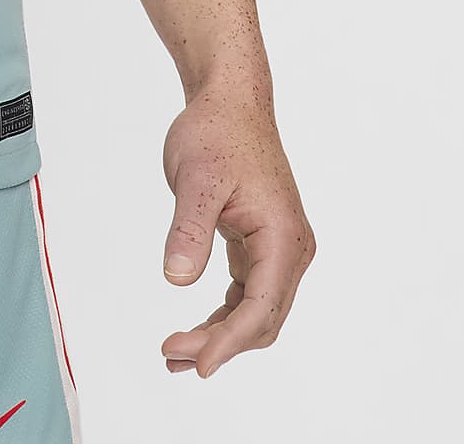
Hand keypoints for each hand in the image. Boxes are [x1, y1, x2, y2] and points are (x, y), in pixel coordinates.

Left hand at [158, 82, 314, 377]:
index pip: (260, 308)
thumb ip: (189, 229)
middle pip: (262, 319)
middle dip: (221, 344)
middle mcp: (291, 249)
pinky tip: (197, 327)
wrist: (230, 100)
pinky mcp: (262, 244)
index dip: (229, 342)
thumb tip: (176, 279)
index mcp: (283, 237)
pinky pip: (248, 292)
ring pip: (256, 311)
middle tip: (172, 354)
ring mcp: (279, 248)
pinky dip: (224, 314)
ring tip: (175, 352)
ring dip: (221, 335)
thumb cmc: (216, 132)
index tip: (197, 363)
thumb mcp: (196, 178)